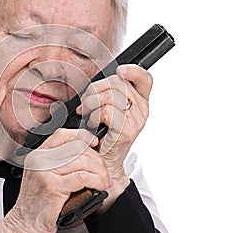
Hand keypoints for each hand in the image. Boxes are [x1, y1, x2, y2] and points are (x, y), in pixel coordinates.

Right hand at [0, 128, 112, 232]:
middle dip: (96, 159)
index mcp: (37, 155)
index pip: (62, 135)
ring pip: (82, 162)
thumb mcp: (43, 177)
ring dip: (100, 172)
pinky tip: (100, 186)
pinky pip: (82, 177)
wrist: (24, 225)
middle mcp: (39, 160)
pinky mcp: (52, 186)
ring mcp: (44, 172)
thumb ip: (58, 163)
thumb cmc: (37, 204)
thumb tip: (86, 155)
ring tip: (105, 181)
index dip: (82, 136)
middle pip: (76, 148)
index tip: (94, 143)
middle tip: (104, 170)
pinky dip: (96, 181)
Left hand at [76, 64, 152, 211]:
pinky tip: (91, 124)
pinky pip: (106, 111)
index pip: (144, 79)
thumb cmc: (103, 135)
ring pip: (110, 95)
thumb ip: (108, 93)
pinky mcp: (127, 129)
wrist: (105, 162)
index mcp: (139, 101)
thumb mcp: (108, 109)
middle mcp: (141, 109)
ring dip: (91, 102)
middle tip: (87, 103)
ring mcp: (136, 119)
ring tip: (87, 114)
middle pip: (118, 83)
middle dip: (95, 89)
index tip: (120, 70)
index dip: (133, 71)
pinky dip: (93, 115)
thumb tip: (96, 80)